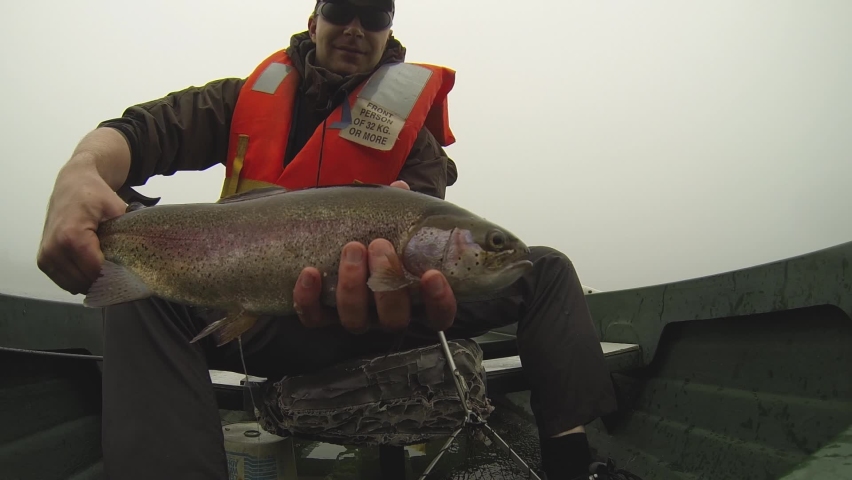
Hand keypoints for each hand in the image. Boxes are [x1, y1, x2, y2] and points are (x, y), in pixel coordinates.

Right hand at [36, 162, 126, 294]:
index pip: (96, 272)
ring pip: (74, 285)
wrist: (72, 184)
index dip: (114, 275)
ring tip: (105, 268)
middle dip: (104, 279)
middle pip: (84, 281)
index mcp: (71, 236)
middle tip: (119, 270)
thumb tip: (140, 259)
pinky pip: (64, 281)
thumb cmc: (95, 195)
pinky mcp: (42, 260)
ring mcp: (45, 256)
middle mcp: (54, 248)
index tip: (128, 271)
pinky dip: (79, 279)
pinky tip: (91, 268)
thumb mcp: (117, 210)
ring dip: (91, 281)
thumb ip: (126, 235)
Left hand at [293, 180, 456, 333]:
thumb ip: (402, 213)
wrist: (334, 245)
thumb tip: (400, 188)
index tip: (432, 274)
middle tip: (379, 245)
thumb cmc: (378, 238)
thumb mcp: (394, 226)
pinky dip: (308, 299)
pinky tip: (310, 272)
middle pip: (394, 318)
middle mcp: (387, 315)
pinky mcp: (323, 318)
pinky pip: (314, 318)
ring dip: (352, 285)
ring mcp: (356, 318)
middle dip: (386, 282)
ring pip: (355, 319)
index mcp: (415, 299)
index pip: (439, 315)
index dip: (439, 301)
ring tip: (352, 247)